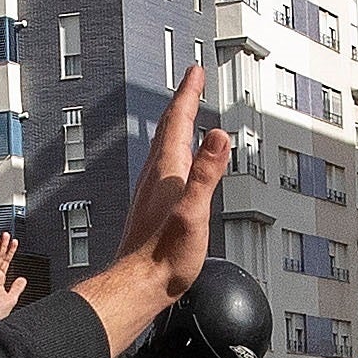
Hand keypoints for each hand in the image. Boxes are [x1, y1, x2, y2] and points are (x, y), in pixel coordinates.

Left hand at [66, 63, 235, 357]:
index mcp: (166, 172)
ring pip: (166, 147)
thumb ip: (206, 173)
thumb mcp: (193, 212)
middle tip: (192, 82)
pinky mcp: (154, 208)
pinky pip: (167, 167)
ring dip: (178, 126)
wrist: (139, 285)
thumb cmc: (164, 257)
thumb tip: (219, 135)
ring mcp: (153, 192)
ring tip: (187, 115)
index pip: (178, 122)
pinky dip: (177, 152)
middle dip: (183, 102)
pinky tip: (180, 166)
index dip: (188, 94)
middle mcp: (156, 177)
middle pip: (170, 129)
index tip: (195, 71)